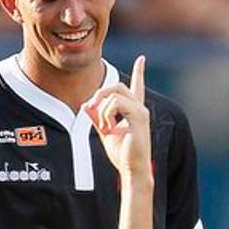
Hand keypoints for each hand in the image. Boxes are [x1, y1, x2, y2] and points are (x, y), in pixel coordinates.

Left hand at [86, 55, 151, 176]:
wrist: (132, 170)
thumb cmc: (122, 154)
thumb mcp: (105, 133)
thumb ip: (97, 118)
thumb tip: (86, 106)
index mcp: (134, 111)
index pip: (137, 87)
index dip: (139, 72)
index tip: (142, 59)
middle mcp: (140, 108)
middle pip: (118, 86)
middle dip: (100, 93)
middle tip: (90, 108)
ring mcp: (141, 111)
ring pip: (115, 92)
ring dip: (102, 107)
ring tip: (102, 125)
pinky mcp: (139, 117)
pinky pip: (116, 103)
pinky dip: (106, 113)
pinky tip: (108, 127)